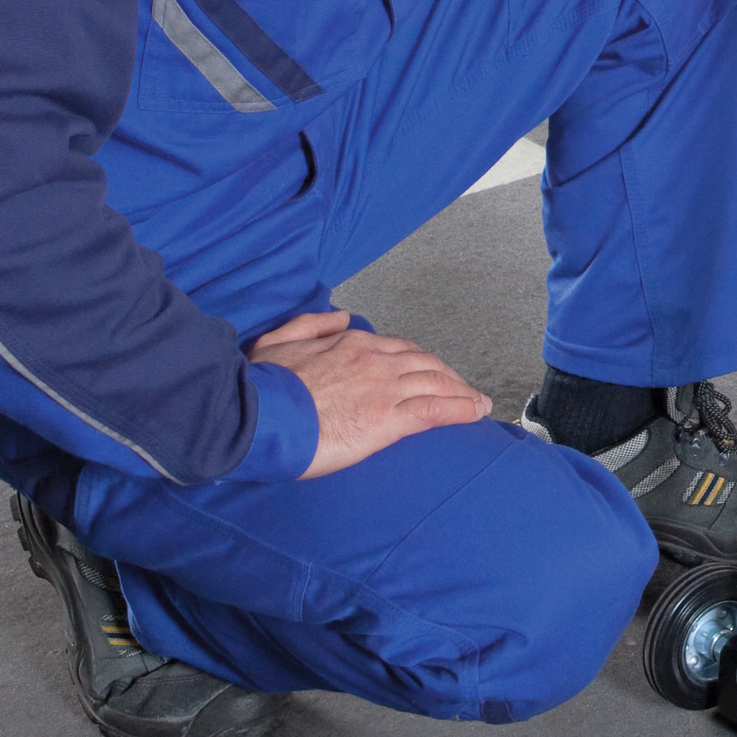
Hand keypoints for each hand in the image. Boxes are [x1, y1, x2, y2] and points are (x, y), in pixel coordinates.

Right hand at [246, 308, 490, 478]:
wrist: (258, 418)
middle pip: (425, 363)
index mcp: (350, 342)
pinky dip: (462, 409)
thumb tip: (339, 316)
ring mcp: (383, 389)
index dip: (419, 361)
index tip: (429, 371)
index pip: (398, 348)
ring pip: (436, 383)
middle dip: (448, 376)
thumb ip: (312, 324)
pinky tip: (477, 412)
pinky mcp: (387, 420)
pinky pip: (436, 410)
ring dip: (462, 392)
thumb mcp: (277, 341)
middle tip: (461, 388)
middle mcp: (374, 361)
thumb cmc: (263, 386)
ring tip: (477, 402)